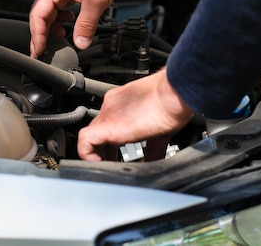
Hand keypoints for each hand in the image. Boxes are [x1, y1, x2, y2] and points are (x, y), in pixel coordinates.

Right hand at [29, 0, 124, 56]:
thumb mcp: (96, 2)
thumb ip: (86, 25)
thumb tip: (80, 42)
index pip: (37, 16)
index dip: (37, 36)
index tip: (39, 51)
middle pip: (41, 16)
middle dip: (42, 35)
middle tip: (44, 53)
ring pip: (50, 14)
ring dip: (53, 29)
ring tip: (59, 41)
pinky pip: (59, 10)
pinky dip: (62, 21)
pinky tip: (70, 25)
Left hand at [77, 69, 193, 160]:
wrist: (174, 93)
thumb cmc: (172, 103)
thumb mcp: (159, 128)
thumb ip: (152, 146)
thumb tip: (154, 160)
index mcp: (122, 102)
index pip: (106, 124)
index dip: (109, 144)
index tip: (117, 156)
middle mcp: (111, 106)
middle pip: (96, 131)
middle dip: (103, 152)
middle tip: (113, 165)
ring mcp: (108, 114)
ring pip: (88, 137)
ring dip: (96, 155)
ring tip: (107, 167)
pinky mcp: (108, 126)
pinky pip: (85, 142)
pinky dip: (88, 155)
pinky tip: (100, 164)